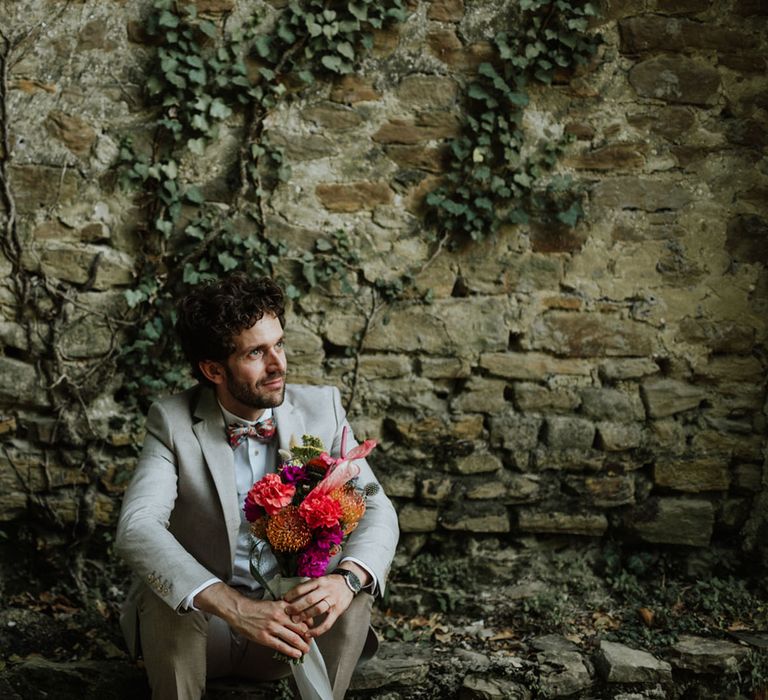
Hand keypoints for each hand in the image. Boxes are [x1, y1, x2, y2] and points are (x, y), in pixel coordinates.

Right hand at [194, 583, 309, 658]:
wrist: (240, 610)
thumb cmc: (256, 607)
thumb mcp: (273, 603)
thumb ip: (285, 609)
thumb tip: (296, 618)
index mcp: (283, 606)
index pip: (302, 616)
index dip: (309, 624)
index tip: (312, 629)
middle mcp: (279, 616)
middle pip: (300, 628)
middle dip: (308, 636)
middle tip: (311, 641)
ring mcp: (272, 627)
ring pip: (293, 638)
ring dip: (302, 646)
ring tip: (306, 650)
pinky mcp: (264, 637)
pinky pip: (281, 646)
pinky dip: (291, 651)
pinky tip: (296, 654)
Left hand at [283, 574, 352, 637]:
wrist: (349, 581)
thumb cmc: (330, 583)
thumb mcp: (320, 580)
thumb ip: (308, 587)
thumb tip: (290, 595)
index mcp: (319, 581)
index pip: (303, 587)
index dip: (292, 594)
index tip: (283, 600)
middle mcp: (326, 590)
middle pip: (310, 599)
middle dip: (297, 607)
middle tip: (287, 612)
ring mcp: (332, 600)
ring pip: (318, 609)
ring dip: (305, 616)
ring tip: (295, 621)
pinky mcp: (337, 611)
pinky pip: (327, 623)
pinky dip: (318, 630)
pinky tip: (309, 634)